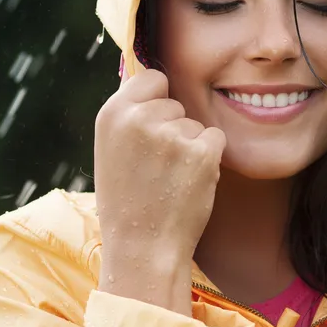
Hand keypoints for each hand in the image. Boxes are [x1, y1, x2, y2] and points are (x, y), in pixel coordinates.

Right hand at [94, 69, 225, 312]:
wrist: (143, 248)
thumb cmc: (127, 202)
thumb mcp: (111, 150)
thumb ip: (129, 116)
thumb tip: (155, 83)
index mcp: (112, 114)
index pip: (151, 78)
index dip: (157, 101)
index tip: (151, 127)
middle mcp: (139, 118)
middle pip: (175, 104)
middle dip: (173, 129)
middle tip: (155, 168)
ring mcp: (172, 134)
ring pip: (195, 124)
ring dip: (189, 148)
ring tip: (168, 180)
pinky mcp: (202, 152)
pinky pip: (215, 139)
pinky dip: (209, 159)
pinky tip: (188, 183)